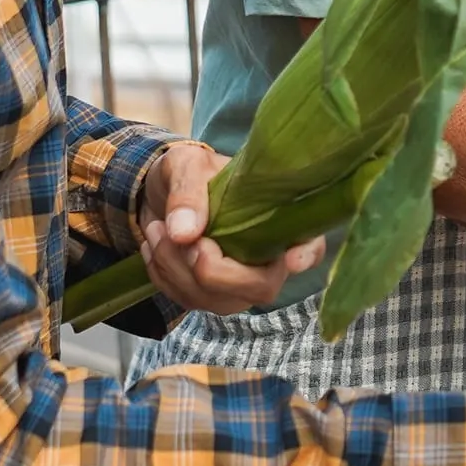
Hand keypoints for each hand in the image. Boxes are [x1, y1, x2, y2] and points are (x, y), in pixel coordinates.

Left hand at [138, 141, 321, 315]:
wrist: (161, 193)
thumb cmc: (190, 173)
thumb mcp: (188, 165)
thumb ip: (188, 192)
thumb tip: (184, 233)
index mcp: (278, 220)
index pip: (310, 245)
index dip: (306, 256)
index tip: (291, 259)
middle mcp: (268, 260)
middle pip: (259, 287)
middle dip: (214, 271)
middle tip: (182, 238)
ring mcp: (240, 284)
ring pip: (217, 300)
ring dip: (176, 268)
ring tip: (156, 227)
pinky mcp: (210, 296)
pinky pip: (188, 301)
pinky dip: (163, 274)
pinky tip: (155, 245)